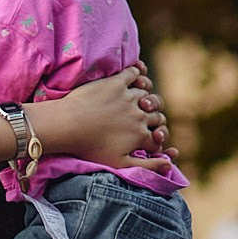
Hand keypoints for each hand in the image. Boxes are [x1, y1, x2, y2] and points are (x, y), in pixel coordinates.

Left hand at [53, 66, 172, 167]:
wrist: (68, 126)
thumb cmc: (91, 149)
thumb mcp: (121, 163)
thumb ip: (148, 166)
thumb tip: (169, 165)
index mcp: (141, 135)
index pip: (158, 138)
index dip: (157, 141)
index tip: (152, 142)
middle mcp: (139, 114)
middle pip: (156, 115)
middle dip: (155, 119)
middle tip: (147, 121)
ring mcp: (128, 97)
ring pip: (147, 94)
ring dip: (148, 97)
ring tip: (142, 102)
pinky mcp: (116, 83)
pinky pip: (133, 73)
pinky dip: (138, 72)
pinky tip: (137, 74)